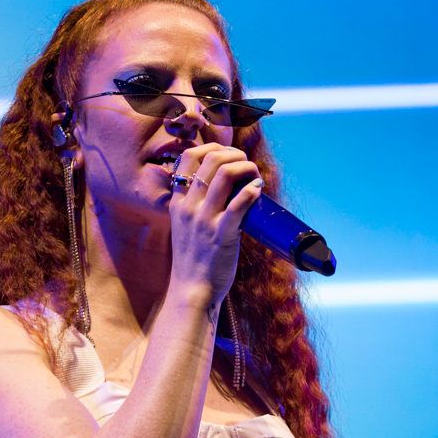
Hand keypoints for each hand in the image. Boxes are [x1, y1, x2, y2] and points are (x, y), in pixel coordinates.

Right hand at [167, 143, 261, 300]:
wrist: (192, 290)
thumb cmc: (194, 259)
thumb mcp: (184, 226)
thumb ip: (195, 205)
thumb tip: (221, 185)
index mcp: (178, 202)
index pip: (188, 157)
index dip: (212, 147)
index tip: (228, 154)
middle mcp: (189, 206)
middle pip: (210, 159)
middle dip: (234, 154)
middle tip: (246, 163)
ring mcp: (204, 220)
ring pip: (225, 174)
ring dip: (246, 167)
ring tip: (255, 175)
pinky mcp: (221, 234)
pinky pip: (239, 203)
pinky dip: (252, 191)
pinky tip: (258, 190)